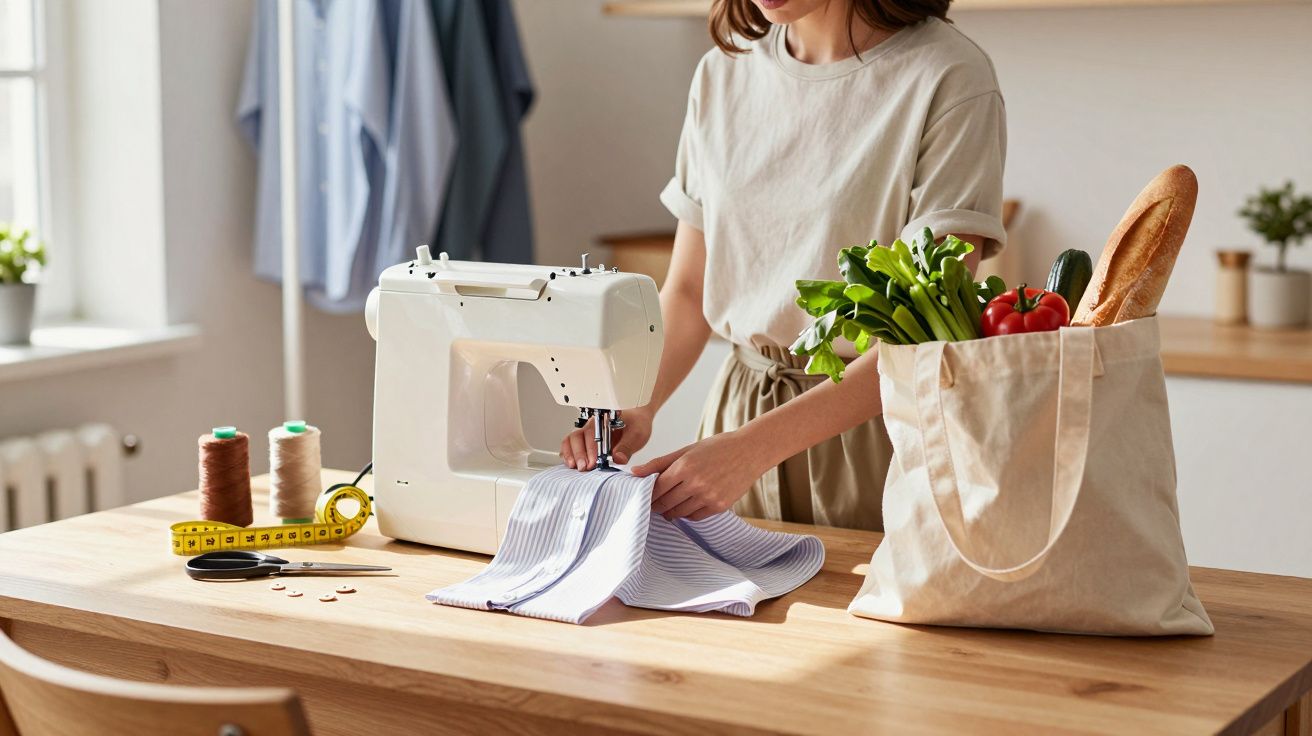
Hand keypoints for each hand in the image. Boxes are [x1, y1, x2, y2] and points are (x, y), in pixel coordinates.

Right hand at [559, 406, 653, 470]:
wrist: (637, 419)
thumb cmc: (636, 423)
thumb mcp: (638, 433)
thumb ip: (627, 446)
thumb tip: (618, 458)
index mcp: (604, 420)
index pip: (592, 433)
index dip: (591, 448)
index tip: (594, 462)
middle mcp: (592, 426)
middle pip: (577, 437)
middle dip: (579, 454)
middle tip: (585, 467)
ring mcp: (586, 433)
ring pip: (570, 440)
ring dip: (571, 454)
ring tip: (576, 467)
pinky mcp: (585, 442)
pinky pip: (570, 445)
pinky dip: (567, 454)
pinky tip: (571, 463)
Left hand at [631, 431, 769, 521]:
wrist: (749, 451)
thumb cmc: (717, 448)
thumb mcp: (686, 450)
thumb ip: (659, 463)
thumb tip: (634, 472)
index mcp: (684, 467)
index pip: (656, 488)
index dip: (648, 494)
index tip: (645, 496)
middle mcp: (695, 483)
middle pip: (665, 503)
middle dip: (656, 505)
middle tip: (653, 504)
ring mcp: (709, 497)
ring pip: (679, 512)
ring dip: (671, 511)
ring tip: (669, 505)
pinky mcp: (719, 506)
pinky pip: (695, 517)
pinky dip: (687, 513)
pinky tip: (686, 505)